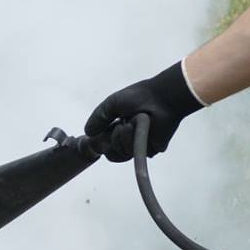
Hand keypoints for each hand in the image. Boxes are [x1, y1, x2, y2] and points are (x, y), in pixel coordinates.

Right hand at [84, 62, 202, 161]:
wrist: (161, 98)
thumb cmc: (140, 96)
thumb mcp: (112, 103)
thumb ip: (99, 117)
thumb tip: (87, 132)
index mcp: (121, 127)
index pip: (107, 144)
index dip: (102, 141)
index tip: (101, 133)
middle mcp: (131, 138)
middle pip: (113, 153)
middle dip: (113, 139)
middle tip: (120, 125)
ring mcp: (141, 145)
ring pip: (122, 154)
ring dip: (123, 138)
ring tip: (132, 123)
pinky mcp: (152, 149)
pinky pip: (135, 153)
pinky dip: (133, 140)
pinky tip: (137, 127)